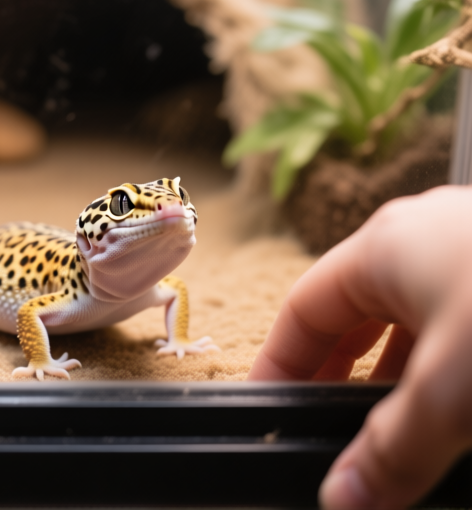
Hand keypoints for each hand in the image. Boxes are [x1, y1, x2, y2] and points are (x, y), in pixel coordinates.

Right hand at [249, 185, 471, 508]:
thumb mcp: (454, 393)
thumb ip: (393, 450)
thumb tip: (343, 501)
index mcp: (385, 247)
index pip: (303, 309)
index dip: (279, 363)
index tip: (270, 412)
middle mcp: (425, 239)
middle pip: (354, 313)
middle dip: (336, 375)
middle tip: (324, 432)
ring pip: (411, 321)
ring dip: (395, 378)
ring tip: (394, 436)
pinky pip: (456, 324)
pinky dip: (444, 369)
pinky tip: (457, 413)